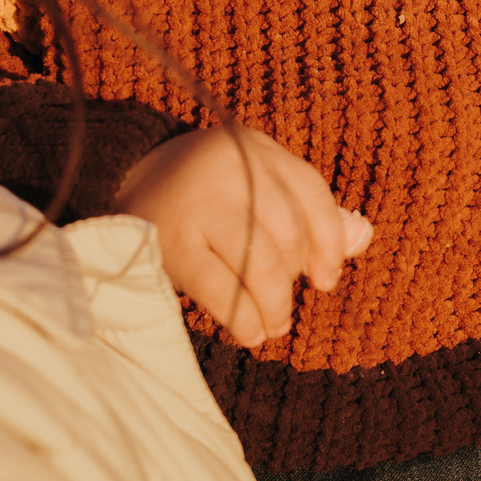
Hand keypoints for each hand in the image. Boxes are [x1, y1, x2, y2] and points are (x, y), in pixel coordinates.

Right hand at [112, 127, 373, 347]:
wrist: (118, 188)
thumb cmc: (204, 195)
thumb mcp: (256, 189)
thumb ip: (309, 212)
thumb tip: (362, 238)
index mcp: (253, 147)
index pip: (311, 192)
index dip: (328, 242)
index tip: (325, 279)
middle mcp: (229, 166)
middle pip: (288, 233)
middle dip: (292, 279)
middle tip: (284, 306)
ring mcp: (199, 202)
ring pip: (261, 265)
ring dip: (274, 306)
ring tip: (273, 325)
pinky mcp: (171, 242)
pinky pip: (222, 289)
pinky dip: (244, 318)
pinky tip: (249, 333)